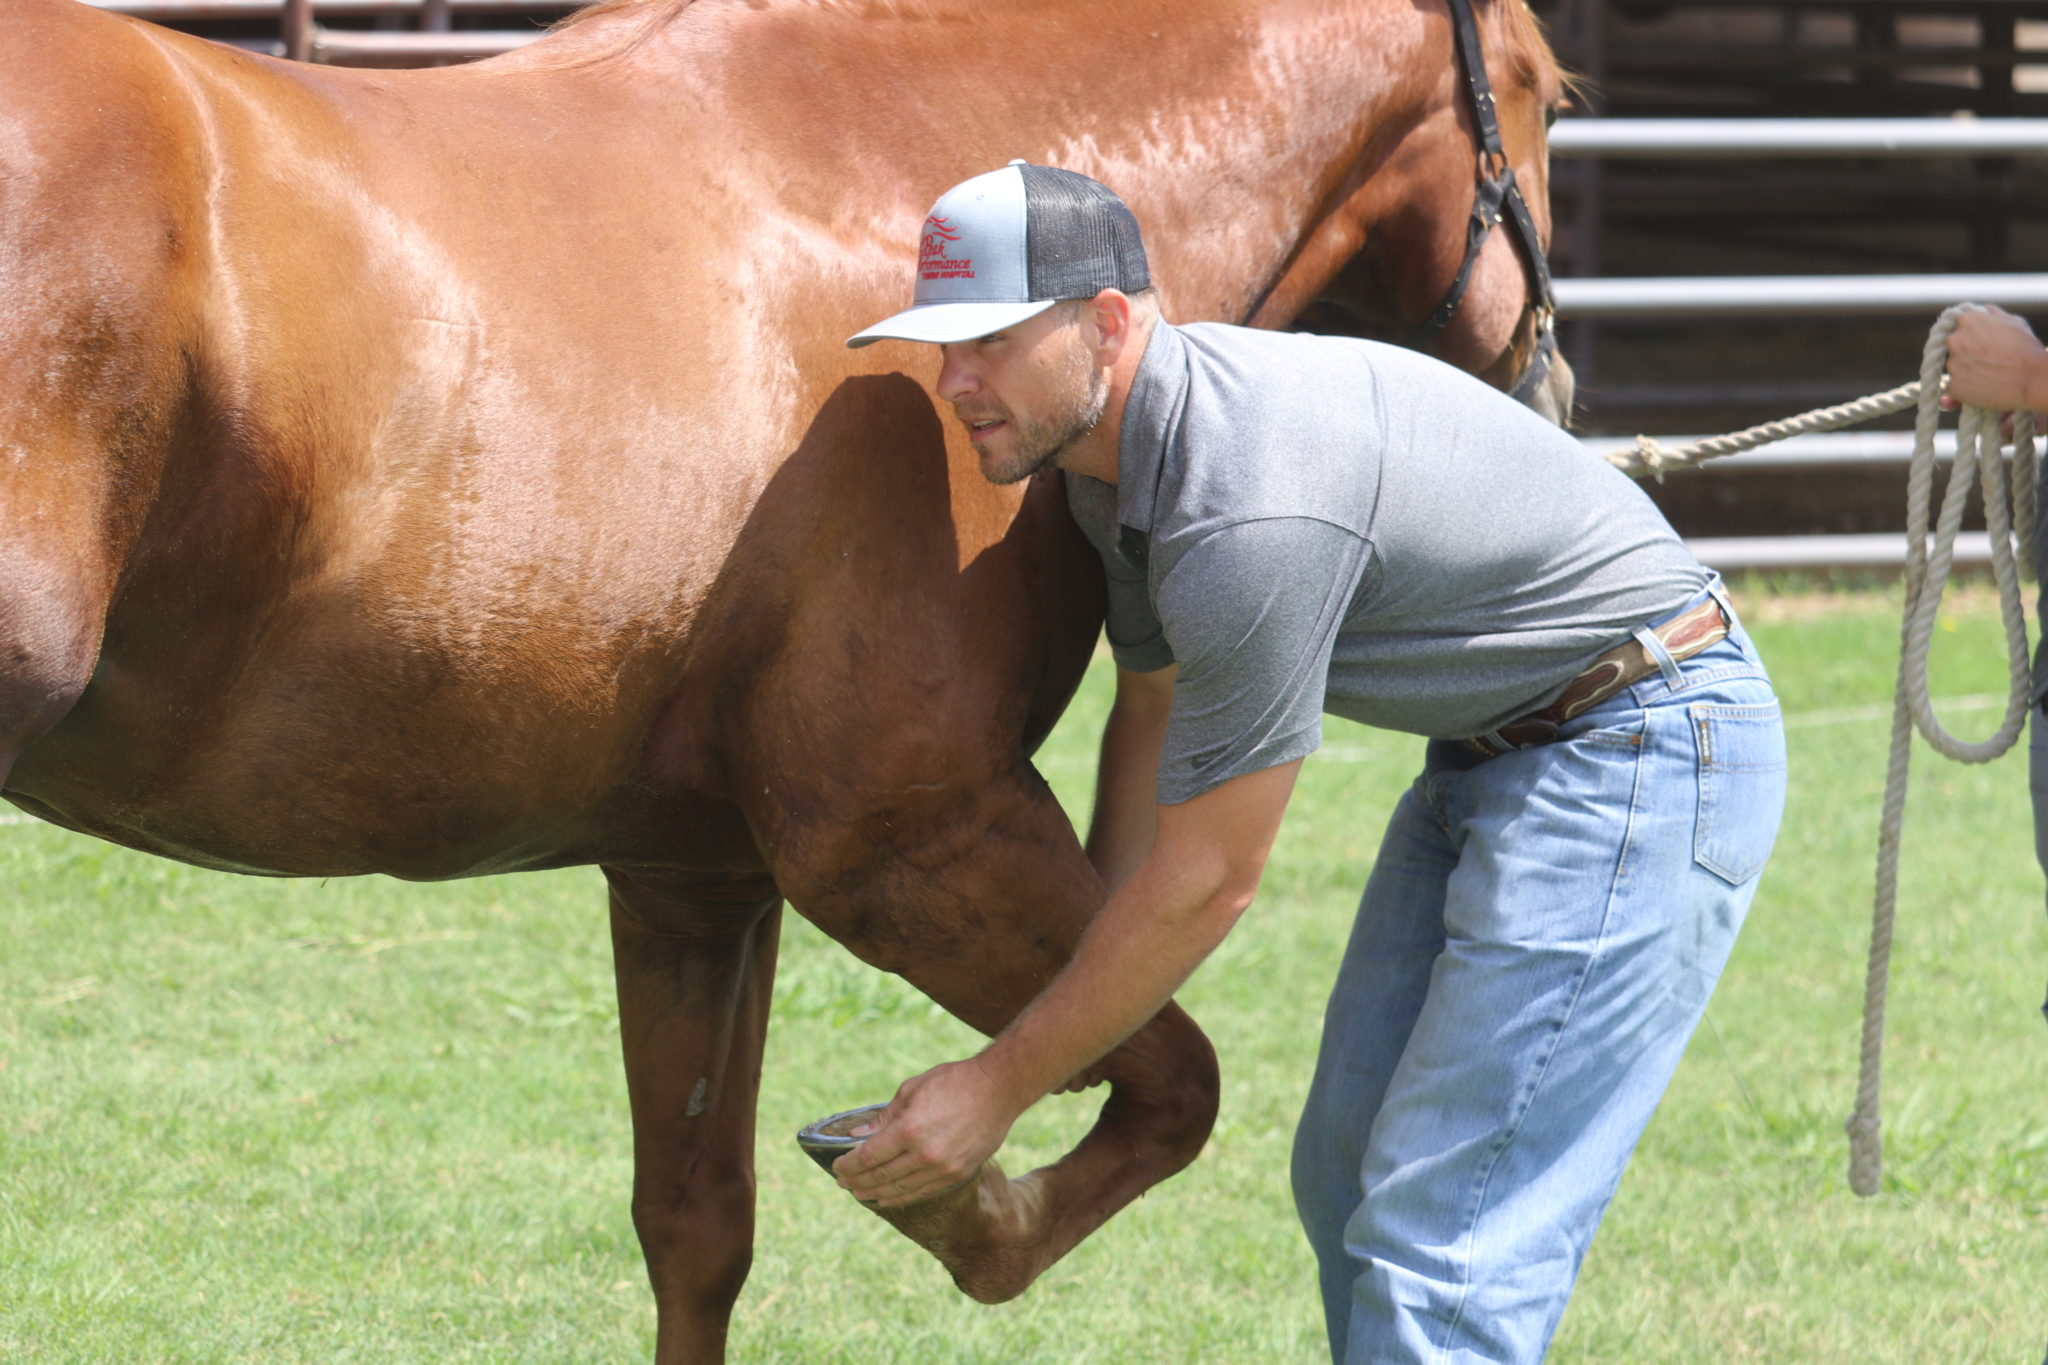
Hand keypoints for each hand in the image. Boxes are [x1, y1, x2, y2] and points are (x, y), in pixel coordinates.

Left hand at [832, 1056, 1021, 1207]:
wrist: (999, 1089)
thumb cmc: (954, 1082)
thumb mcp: (912, 1090)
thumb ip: (884, 1118)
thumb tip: (857, 1136)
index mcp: (909, 1130)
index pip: (868, 1157)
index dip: (848, 1165)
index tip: (837, 1167)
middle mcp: (925, 1154)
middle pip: (881, 1177)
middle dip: (857, 1182)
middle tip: (843, 1183)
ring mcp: (943, 1168)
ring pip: (900, 1190)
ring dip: (876, 1193)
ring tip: (860, 1194)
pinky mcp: (958, 1174)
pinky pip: (923, 1192)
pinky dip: (902, 1197)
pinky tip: (888, 1198)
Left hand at [1942, 306, 2047, 413]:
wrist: (2033, 378)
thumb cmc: (2026, 349)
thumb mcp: (2011, 321)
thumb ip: (1990, 313)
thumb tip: (1978, 310)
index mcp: (1967, 320)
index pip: (1956, 327)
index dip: (1968, 337)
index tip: (1979, 344)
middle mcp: (1954, 339)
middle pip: (1952, 347)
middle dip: (1964, 353)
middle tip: (1985, 361)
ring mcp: (1951, 363)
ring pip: (1952, 367)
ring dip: (1964, 371)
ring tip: (1987, 374)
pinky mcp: (1952, 385)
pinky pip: (1952, 387)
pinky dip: (1963, 388)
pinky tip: (1982, 386)